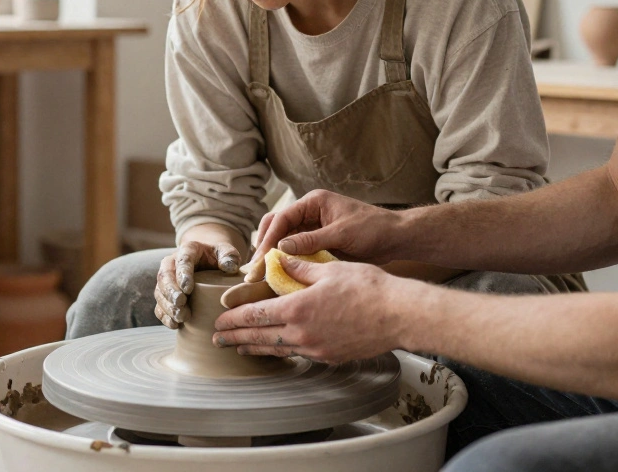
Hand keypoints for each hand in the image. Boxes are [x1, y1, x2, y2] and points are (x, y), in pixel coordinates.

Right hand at [153, 237, 241, 329]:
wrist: (207, 260)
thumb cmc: (217, 257)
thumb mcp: (226, 252)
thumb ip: (230, 256)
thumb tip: (230, 267)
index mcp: (188, 250)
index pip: (182, 261)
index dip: (183, 275)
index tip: (188, 289)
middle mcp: (172, 263)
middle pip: (165, 276)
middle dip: (170, 292)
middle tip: (180, 304)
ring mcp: (166, 279)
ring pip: (159, 292)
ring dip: (168, 306)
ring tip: (181, 317)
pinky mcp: (164, 294)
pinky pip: (159, 306)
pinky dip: (164, 316)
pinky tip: (174, 325)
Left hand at [214, 255, 407, 362]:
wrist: (399, 314)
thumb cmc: (368, 287)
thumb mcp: (329, 269)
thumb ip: (300, 267)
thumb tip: (279, 261)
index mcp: (297, 308)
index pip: (255, 316)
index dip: (233, 319)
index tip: (219, 321)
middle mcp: (302, 333)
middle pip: (259, 338)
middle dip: (235, 338)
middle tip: (218, 340)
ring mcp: (316, 348)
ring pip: (277, 349)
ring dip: (255, 348)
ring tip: (240, 348)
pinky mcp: (330, 357)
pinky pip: (298, 354)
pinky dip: (282, 351)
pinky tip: (278, 348)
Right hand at [244, 189, 405, 281]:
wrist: (396, 238)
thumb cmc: (373, 229)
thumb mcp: (341, 234)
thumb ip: (311, 241)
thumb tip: (281, 249)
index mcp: (313, 202)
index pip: (281, 219)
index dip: (268, 240)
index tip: (260, 260)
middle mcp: (309, 213)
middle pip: (276, 227)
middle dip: (264, 247)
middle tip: (254, 270)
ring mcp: (313, 228)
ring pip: (283, 240)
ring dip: (272, 256)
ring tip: (261, 276)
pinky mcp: (318, 242)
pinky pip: (296, 251)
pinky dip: (286, 262)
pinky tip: (279, 276)